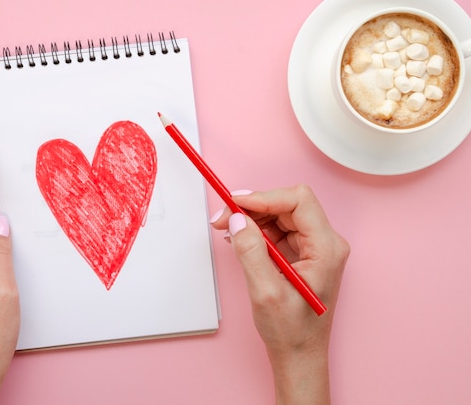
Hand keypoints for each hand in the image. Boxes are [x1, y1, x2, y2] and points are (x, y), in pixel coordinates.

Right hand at [210, 185, 348, 404]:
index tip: (236, 203)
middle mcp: (326, 243)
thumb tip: (237, 219)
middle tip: (224, 217)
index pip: (298, 201)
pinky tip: (240, 237)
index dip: (264, 197)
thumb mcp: (265, 293)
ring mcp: (316, 247)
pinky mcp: (304, 252)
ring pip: (281, 213)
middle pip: (288, 204)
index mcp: (326, 249)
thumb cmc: (291, 332)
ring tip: (228, 228)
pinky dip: (257, 229)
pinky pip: (279, 228)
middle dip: (253, 206)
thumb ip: (251, 252)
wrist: (299, 355)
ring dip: (253, 217)